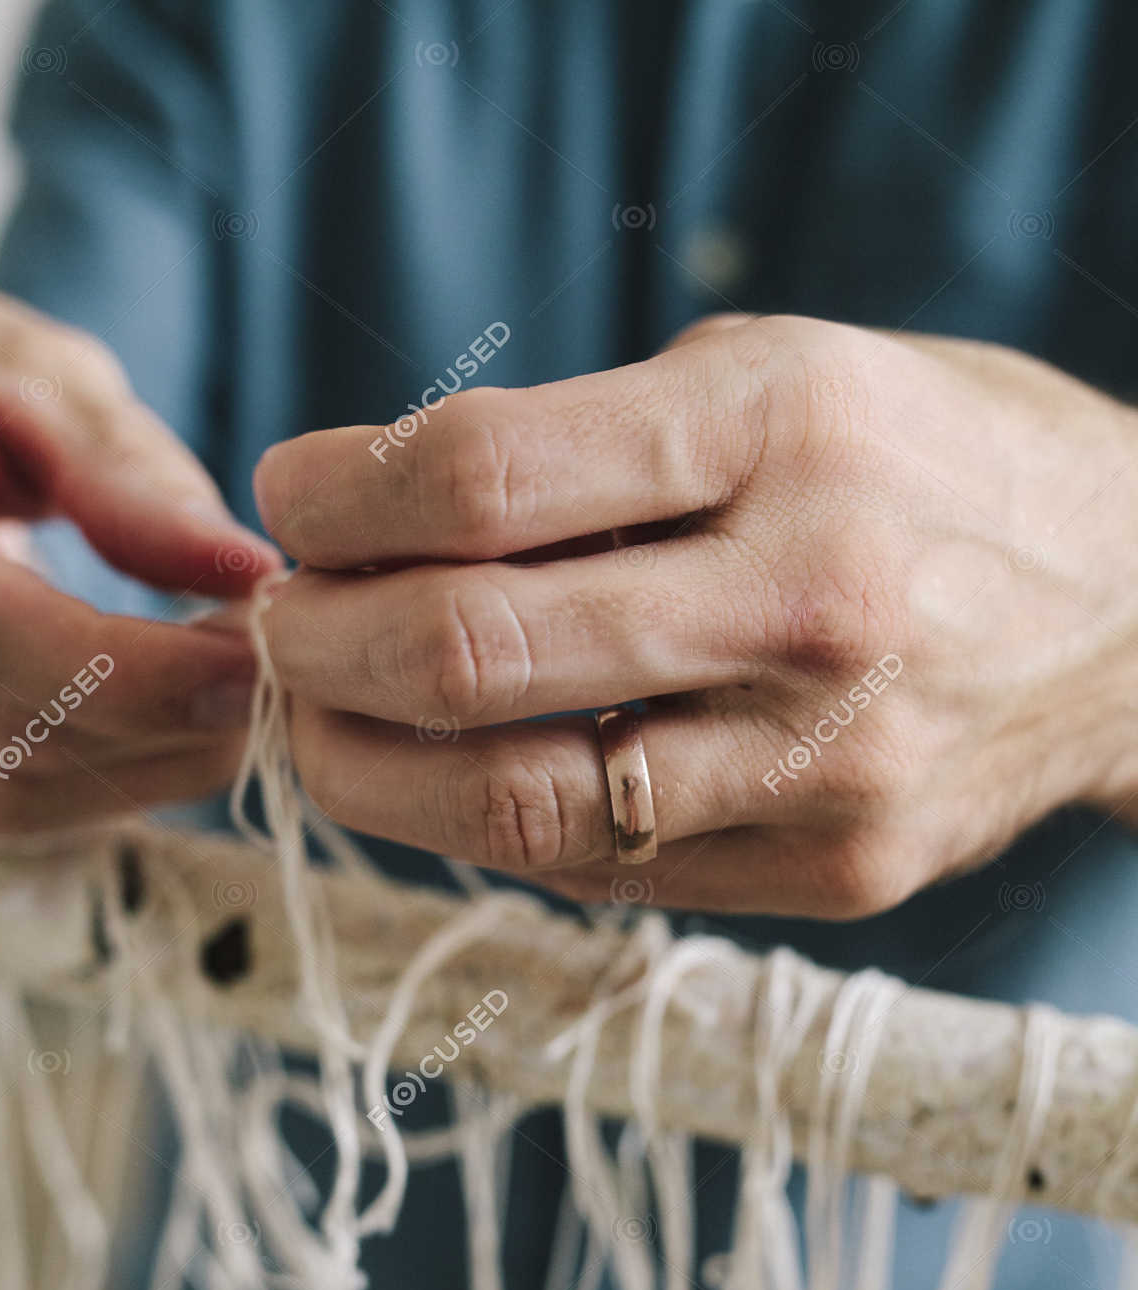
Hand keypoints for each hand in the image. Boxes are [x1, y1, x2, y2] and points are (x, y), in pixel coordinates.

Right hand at [0, 287, 279, 831]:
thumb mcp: (22, 376)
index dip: (147, 670)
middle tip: (281, 650)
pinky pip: (22, 804)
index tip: (263, 646)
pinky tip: (185, 707)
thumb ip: (126, 478)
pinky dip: (122, 769)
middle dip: (180, 715)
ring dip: (164, 755)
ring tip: (240, 670)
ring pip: (31, 796)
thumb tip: (252, 569)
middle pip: (26, 738)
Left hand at [254, 313, 1137, 916]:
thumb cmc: (925, 465)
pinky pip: (605, 873)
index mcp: (787, 431)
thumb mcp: (779, 376)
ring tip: (320, 730)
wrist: (1134, 609)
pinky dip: (487, 827)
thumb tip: (371, 526)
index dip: (338, 497)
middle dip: (318, 648)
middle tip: (278, 631)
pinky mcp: (840, 870)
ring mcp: (831, 759)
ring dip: (367, 774)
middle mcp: (814, 600)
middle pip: (475, 653)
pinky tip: (449, 780)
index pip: (484, 478)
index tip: (289, 502)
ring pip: (518, 806)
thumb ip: (589, 446)